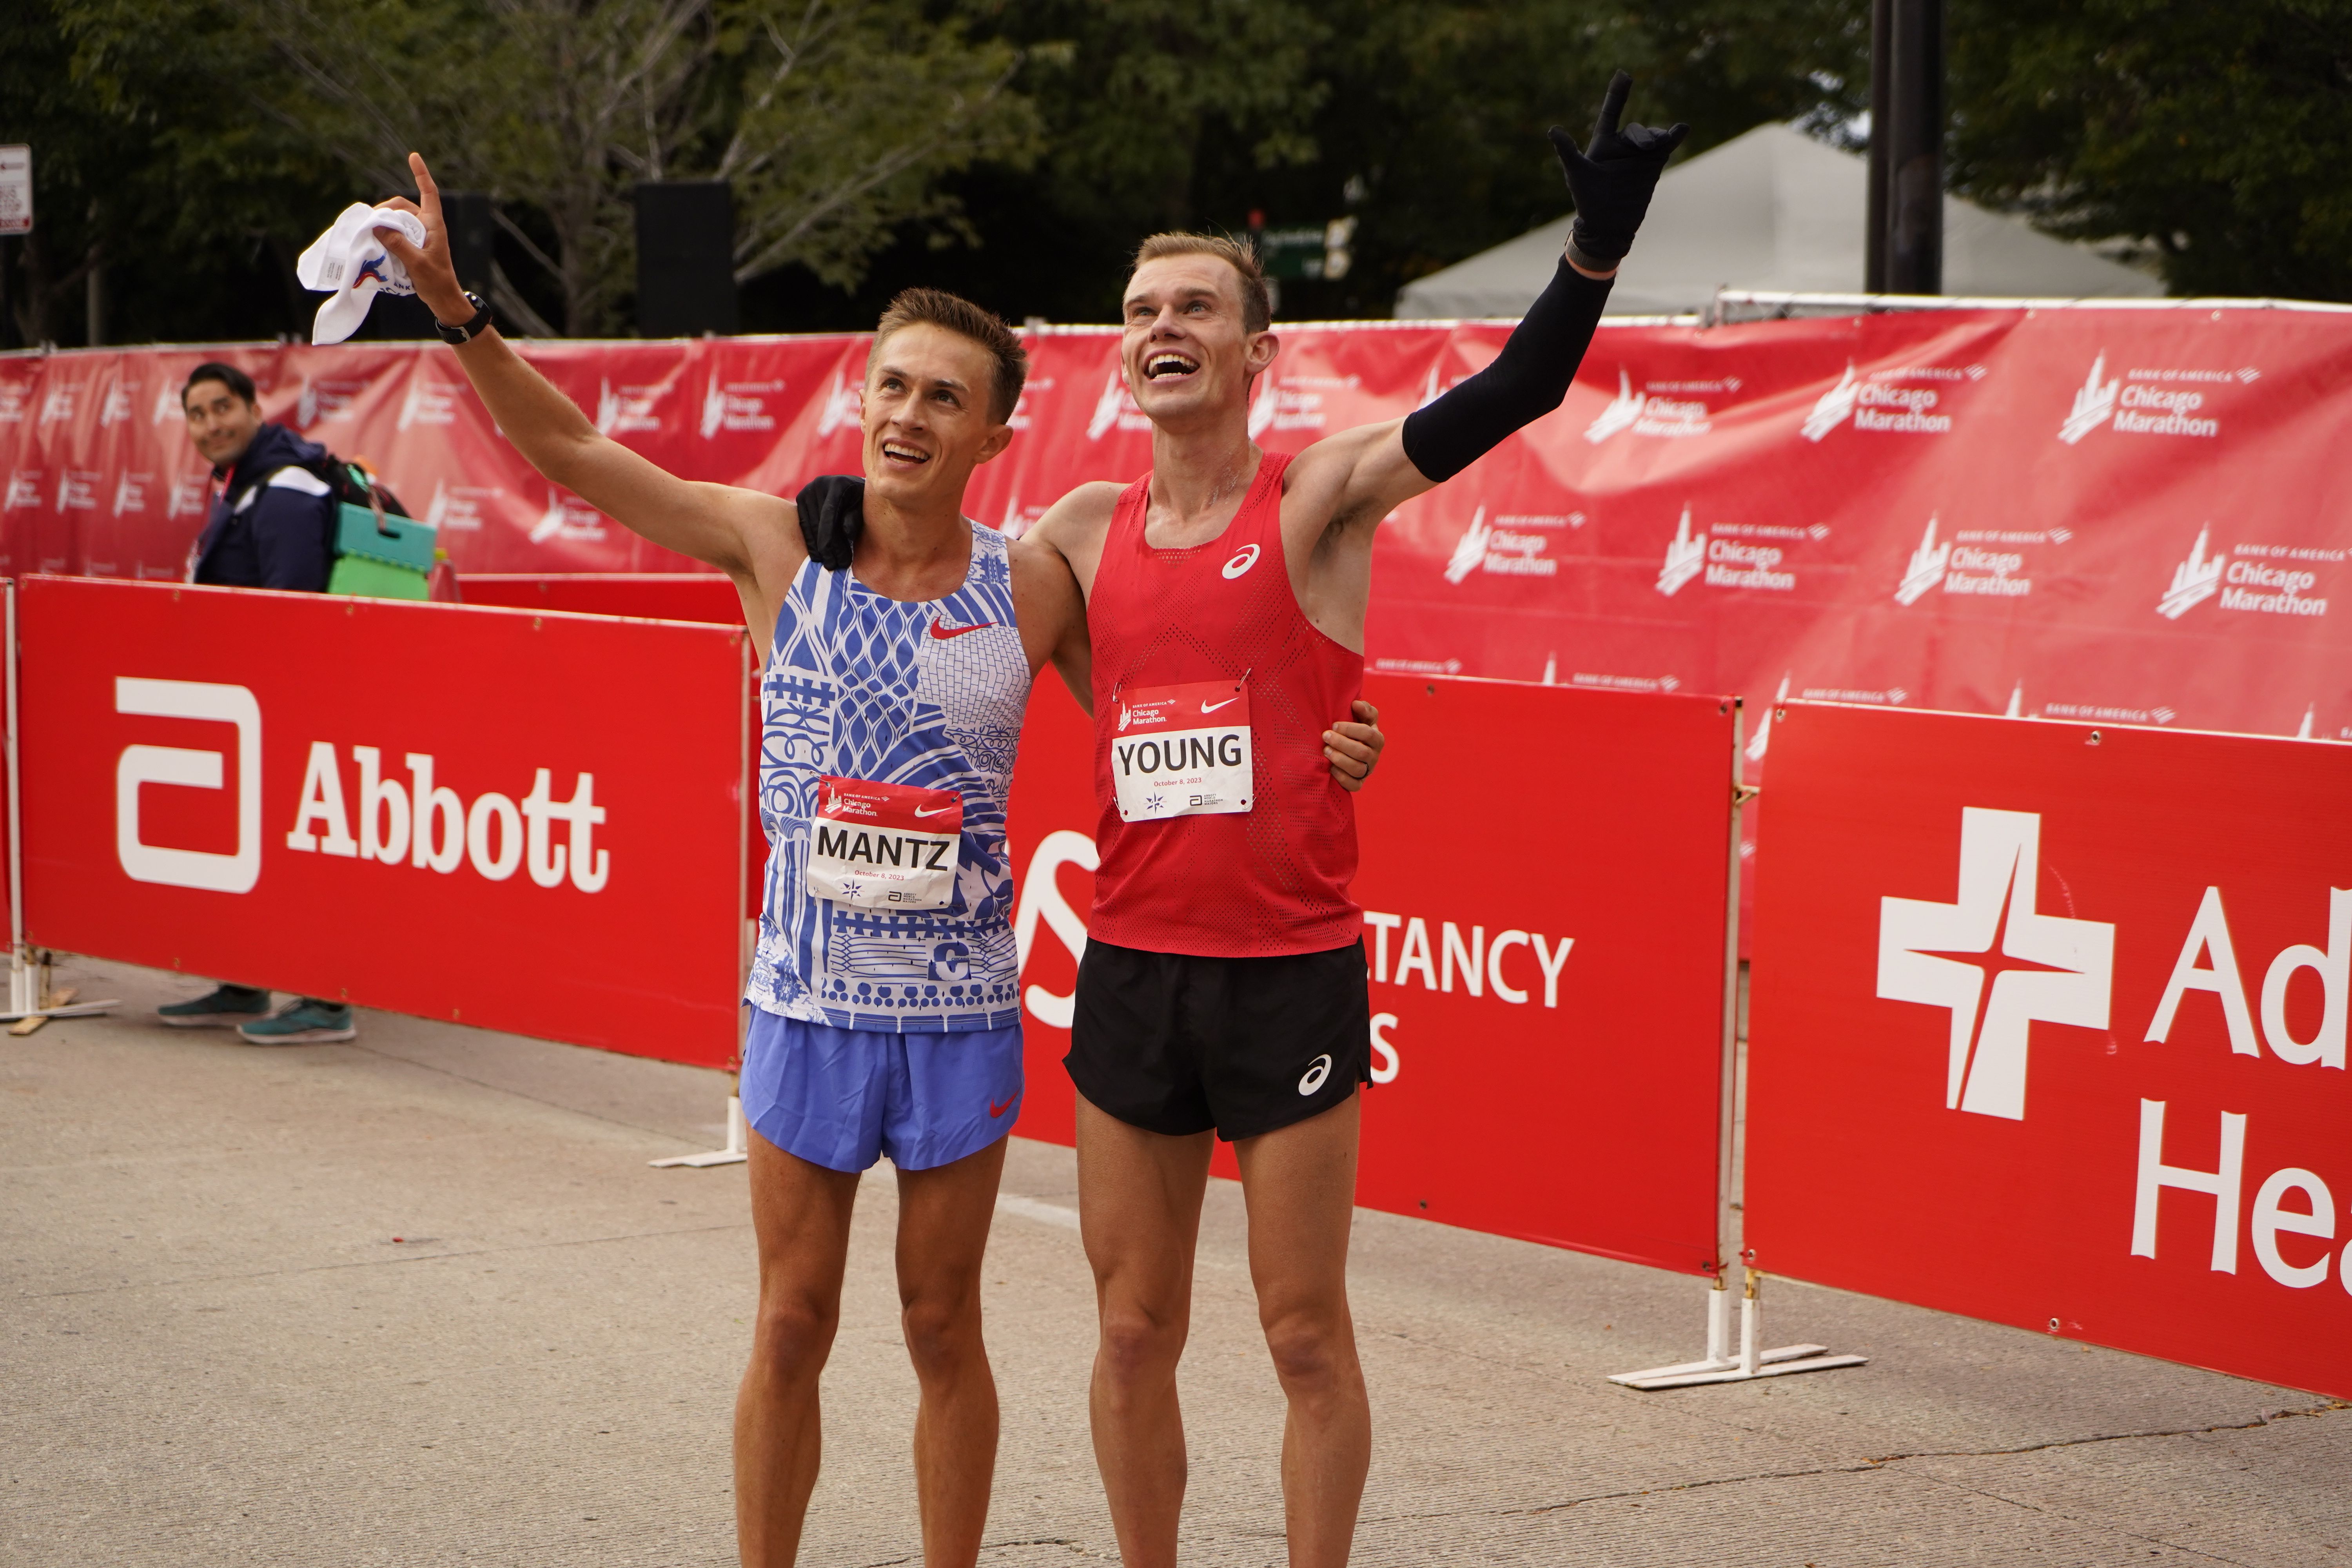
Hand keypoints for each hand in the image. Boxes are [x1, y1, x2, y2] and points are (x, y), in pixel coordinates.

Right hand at [372, 152, 473, 326]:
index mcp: (434, 224)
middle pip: (403, 206)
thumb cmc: (436, 281)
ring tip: (371, 235)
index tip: (414, 156)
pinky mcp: (412, 245)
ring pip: (397, 219)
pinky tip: (375, 240)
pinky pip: (395, 231)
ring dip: (383, 223)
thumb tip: (378, 226)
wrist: (443, 299)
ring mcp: (419, 235)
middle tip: (371, 225)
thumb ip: (398, 244)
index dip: (421, 174)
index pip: (428, 192)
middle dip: (386, 210)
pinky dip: (385, 232)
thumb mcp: (417, 263)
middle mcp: (427, 225)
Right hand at [794, 474, 862, 570]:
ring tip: (828, 564)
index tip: (835, 558)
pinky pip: (803, 523)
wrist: (851, 486)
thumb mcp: (863, 508)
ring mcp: (807, 491)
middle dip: (827, 547)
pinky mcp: (800, 498)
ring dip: (817, 547)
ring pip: (809, 525)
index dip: (831, 540)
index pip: (829, 516)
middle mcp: (819, 485)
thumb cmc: (861, 501)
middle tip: (834, 567)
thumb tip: (847, 533)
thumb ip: (856, 518)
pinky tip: (818, 555)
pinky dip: (810, 540)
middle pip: (819, 522)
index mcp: (837, 485)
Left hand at [1325, 699, 1384, 791]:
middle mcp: (1374, 756)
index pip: (1368, 733)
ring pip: (1357, 769)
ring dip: (1340, 759)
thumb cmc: (1353, 731)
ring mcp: (1367, 771)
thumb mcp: (1361, 718)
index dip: (1351, 729)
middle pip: (1362, 752)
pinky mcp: (1358, 783)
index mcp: (1376, 738)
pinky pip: (1354, 785)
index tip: (1334, 725)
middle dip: (1342, 743)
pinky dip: (1342, 778)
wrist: (1347, 750)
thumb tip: (1356, 704)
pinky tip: (1331, 769)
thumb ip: (1363, 709)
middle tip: (1325, 736)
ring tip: (1325, 751)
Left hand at [1547, 71, 1687, 268]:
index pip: (1611, 113)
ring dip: (1659, 136)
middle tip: (1646, 146)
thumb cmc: (1588, 200)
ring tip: (1661, 143)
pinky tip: (1682, 129)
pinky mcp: (1654, 165)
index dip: (1618, 94)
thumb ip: (1568, 151)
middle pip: (1636, 129)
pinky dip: (1675, 136)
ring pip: (1653, 136)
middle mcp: (1622, 146)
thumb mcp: (1577, 173)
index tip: (1624, 74)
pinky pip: (1667, 145)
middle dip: (1642, 135)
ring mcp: (1640, 155)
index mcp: (1603, 144)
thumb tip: (1552, 129)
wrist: (1608, 226)